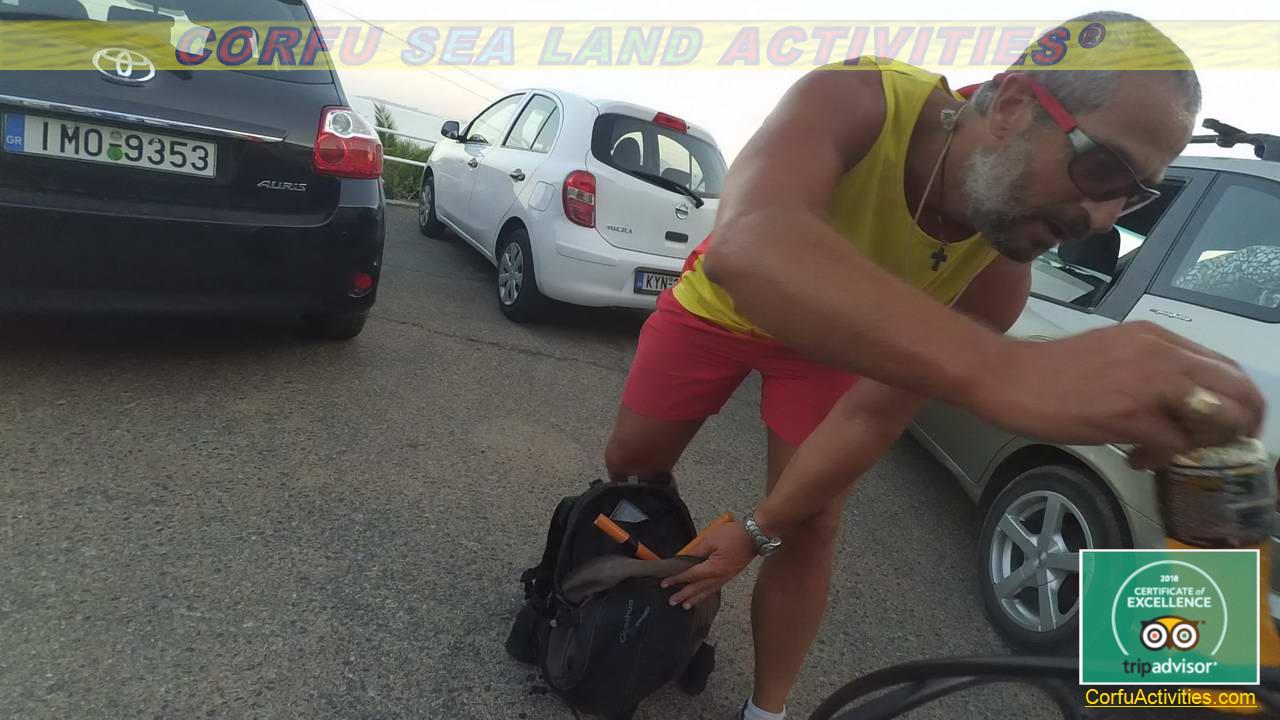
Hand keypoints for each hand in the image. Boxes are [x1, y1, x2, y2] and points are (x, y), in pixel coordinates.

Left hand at [660, 522, 756, 608]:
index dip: (677, 579)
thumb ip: (696, 550)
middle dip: (684, 595)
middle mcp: (720, 576)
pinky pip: (715, 588)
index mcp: (713, 568)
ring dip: (695, 599)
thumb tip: (683, 558)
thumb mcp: (711, 539)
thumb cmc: (734, 535)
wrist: (756, 536)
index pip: (690, 576)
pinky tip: (703, 596)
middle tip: (672, 601)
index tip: (665, 583)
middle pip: (698, 588)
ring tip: (686, 606)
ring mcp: (726, 577)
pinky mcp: (730, 575)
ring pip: (707, 591)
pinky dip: (706, 594)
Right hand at [975, 321, 1265, 469]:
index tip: (1226, 426)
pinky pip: (1173, 446)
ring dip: (1199, 444)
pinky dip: (1161, 458)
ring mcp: (1148, 384)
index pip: (1228, 369)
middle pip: (1236, 393)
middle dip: (1236, 427)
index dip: (1238, 403)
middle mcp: (1162, 355)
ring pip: (1214, 421)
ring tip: (1167, 450)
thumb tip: (1187, 404)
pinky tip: (1135, 457)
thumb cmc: (1055, 370)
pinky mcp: (1130, 416)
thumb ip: (1156, 369)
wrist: (1010, 377)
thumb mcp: (1116, 353)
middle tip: (1213, 447)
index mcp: (1159, 337)